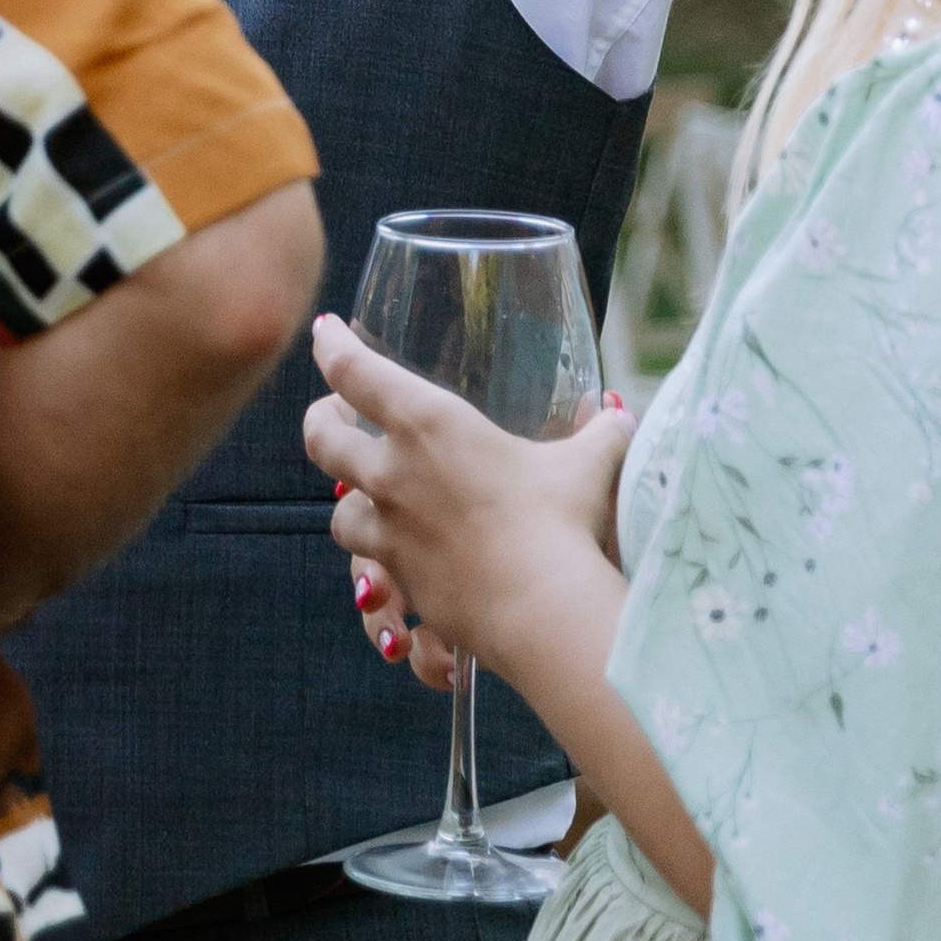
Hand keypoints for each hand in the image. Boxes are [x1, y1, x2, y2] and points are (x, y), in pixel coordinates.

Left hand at [305, 315, 632, 676]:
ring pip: (339, 513)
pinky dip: (379, 566)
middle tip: (335, 415)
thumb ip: (602, 432)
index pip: (354, 371)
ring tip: (368, 495)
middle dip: (320, 421)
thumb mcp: (588, 463)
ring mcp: (391, 533)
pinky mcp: (403, 584)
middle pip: (321, 440)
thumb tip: (620, 414)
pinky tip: (397, 565)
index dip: (332, 344)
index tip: (325, 330)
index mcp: (429, 425)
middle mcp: (394, 474)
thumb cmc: (562, 522)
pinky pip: (372, 572)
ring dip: (351, 500)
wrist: (544, 610)